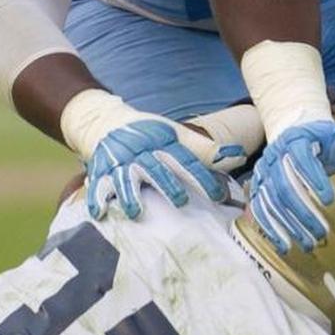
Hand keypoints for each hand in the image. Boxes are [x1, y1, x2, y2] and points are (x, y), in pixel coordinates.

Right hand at [62, 90, 254, 219]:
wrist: (105, 121)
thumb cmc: (147, 132)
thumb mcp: (175, 134)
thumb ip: (204, 148)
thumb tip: (239, 155)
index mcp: (162, 143)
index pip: (185, 161)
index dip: (202, 177)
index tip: (219, 195)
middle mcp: (141, 152)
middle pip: (155, 169)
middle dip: (167, 184)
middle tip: (181, 202)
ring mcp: (118, 162)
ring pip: (124, 179)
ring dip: (130, 195)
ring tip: (136, 213)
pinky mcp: (99, 170)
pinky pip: (96, 185)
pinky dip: (96, 199)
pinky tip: (98, 214)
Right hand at [248, 121, 334, 253]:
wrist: (295, 136)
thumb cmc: (321, 140)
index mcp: (295, 139)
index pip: (302, 158)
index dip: (314, 178)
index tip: (330, 200)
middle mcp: (275, 156)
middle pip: (284, 187)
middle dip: (303, 212)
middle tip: (322, 233)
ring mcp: (264, 173)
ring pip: (272, 202)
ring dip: (289, 225)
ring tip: (308, 244)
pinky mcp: (259, 188)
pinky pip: (260, 210)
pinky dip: (270, 228)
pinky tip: (284, 245)